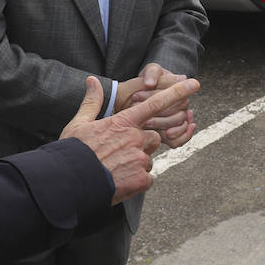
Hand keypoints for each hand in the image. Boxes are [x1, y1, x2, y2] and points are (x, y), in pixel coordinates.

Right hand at [61, 75, 200, 203]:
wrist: (69, 183)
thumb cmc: (73, 152)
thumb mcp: (79, 124)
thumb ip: (92, 102)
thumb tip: (92, 80)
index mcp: (123, 122)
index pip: (155, 103)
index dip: (177, 92)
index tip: (196, 84)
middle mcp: (136, 137)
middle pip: (152, 138)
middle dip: (141, 145)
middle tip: (118, 154)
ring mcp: (140, 158)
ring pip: (148, 158)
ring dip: (138, 163)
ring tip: (114, 169)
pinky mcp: (142, 179)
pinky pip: (147, 178)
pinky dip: (137, 181)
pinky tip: (119, 182)